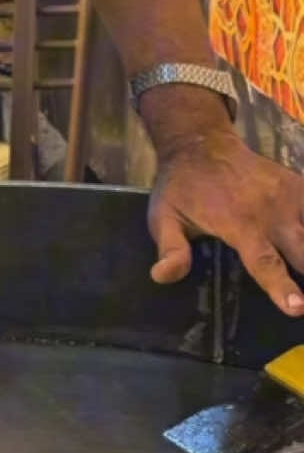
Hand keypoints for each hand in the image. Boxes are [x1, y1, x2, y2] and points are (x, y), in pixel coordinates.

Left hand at [148, 124, 303, 314]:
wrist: (203, 144)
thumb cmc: (182, 187)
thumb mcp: (164, 217)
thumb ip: (171, 248)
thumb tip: (163, 276)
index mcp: (240, 223)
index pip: (265, 262)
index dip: (282, 287)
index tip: (299, 308)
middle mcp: (272, 211)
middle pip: (304, 251)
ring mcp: (291, 196)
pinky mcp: (301, 186)